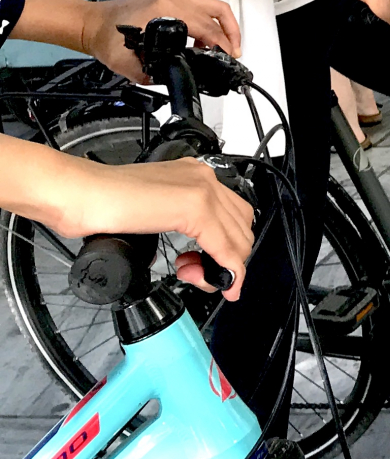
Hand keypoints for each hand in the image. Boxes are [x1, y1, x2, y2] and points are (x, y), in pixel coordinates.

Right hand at [75, 155, 252, 300]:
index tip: (216, 269)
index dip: (230, 248)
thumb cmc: (101, 202)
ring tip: (190, 273)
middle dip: (226, 258)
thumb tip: (189, 252)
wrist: (79, 194)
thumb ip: (175, 223)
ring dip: (222, 266)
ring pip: (239, 237)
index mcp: (193, 176)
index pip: (232, 215)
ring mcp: (202, 190)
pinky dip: (227, 270)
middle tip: (196, 273)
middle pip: (241, 226)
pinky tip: (215, 282)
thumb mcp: (153, 212)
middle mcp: (203, 179)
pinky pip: (225, 246)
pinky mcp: (194, 207)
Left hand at [81, 0, 241, 80]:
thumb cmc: (106, 37)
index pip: (206, 28)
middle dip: (231, 35)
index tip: (227, 57)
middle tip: (234, 52)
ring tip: (225, 45)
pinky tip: (205, 38)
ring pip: (214, 5)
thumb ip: (151, 75)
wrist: (92, 22)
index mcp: (164, 10)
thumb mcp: (127, 63)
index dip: (221, 45)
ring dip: (225, 25)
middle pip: (217, 13)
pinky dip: (211, 19)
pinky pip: (202, 3)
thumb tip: (174, 80)